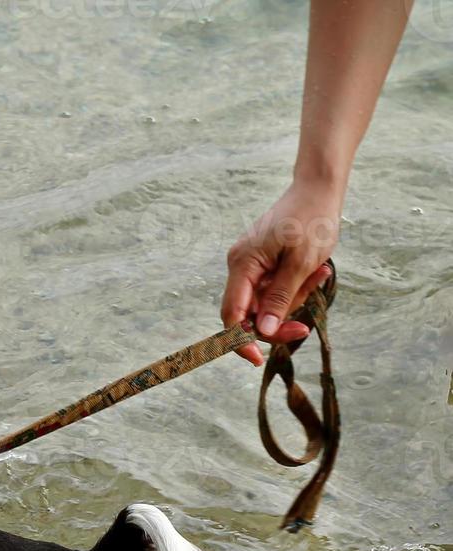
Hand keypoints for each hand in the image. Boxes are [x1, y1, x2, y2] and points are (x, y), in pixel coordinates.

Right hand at [221, 179, 340, 365]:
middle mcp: (240, 266)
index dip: (240, 341)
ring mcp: (250, 265)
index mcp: (243, 264)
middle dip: (276, 320)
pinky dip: (293, 289)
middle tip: (305, 327)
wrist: (319, 189)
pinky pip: (273, 289)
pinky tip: (314, 271)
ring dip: (292, 300)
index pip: (232, 314)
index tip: (257, 360)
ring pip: (264, 303)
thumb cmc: (312, 220)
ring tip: (319, 276)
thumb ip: (280, 298)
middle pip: (247, 313)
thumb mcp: (301, 263)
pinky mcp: (263, 263)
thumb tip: (262, 331)